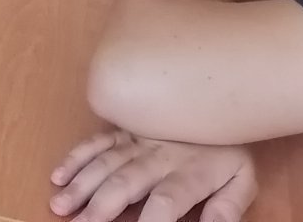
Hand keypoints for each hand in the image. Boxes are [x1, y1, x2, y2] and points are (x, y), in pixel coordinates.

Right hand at [49, 130, 255, 221]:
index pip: (167, 200)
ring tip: (60, 205)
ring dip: (80, 184)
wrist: (220, 94)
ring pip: (105, 162)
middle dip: (99, 207)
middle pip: (125, 182)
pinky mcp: (124, 129)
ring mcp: (138, 139)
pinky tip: (59, 175)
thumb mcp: (242, 180)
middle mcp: (159, 155)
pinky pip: (97, 140)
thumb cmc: (228, 148)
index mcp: (190, 172)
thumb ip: (228, 206)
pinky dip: (76, 156)